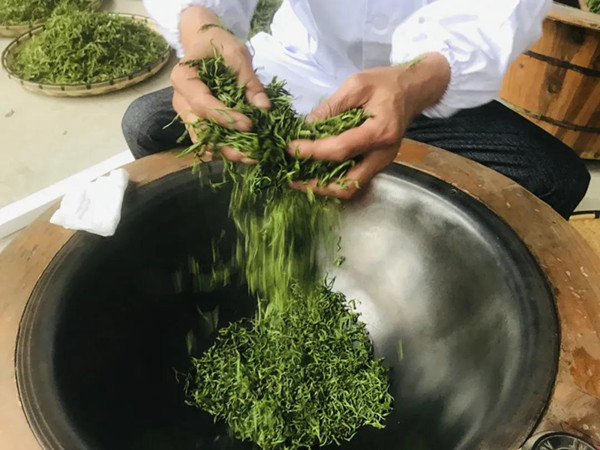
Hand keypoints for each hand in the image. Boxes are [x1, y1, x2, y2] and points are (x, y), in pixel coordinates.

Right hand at [172, 6, 269, 162]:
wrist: (206, 44)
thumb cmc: (218, 45)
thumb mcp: (237, 55)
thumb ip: (250, 82)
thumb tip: (264, 108)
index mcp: (183, 79)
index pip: (202, 104)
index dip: (225, 117)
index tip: (250, 125)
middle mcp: (180, 101)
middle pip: (199, 129)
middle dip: (225, 145)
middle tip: (250, 155)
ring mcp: (186, 114)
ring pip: (202, 140)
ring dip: (225, 151)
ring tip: (250, 157)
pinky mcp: (196, 123)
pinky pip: (207, 141)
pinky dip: (224, 149)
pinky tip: (244, 153)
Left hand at [288, 52, 449, 198]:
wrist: (414, 89)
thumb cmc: (387, 83)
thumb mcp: (357, 85)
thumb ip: (332, 106)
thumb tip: (307, 126)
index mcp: (380, 132)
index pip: (340, 150)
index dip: (313, 151)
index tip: (290, 148)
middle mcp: (383, 154)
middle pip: (349, 184)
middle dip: (319, 186)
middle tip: (293, 180)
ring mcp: (383, 162)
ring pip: (352, 187)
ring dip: (325, 187)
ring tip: (300, 179)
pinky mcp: (378, 162)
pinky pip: (355, 179)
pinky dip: (334, 180)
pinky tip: (316, 172)